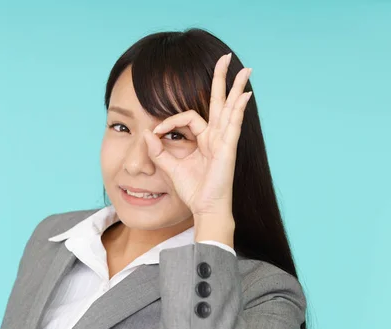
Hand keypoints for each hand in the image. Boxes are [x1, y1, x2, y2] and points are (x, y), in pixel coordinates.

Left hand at [143, 52, 252, 217]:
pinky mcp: (228, 149)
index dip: (169, 121)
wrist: (204, 208)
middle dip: (222, 79)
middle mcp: (216, 136)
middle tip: (226, 57)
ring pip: (230, 107)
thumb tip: (145, 133)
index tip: (155, 133)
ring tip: (245, 68)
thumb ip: (157, 150)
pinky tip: (245, 94)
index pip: (187, 117)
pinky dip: (239, 109)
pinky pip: (233, 125)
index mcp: (203, 140)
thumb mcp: (170, 167)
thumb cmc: (192, 191)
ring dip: (236, 87)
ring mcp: (224, 141)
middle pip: (220, 101)